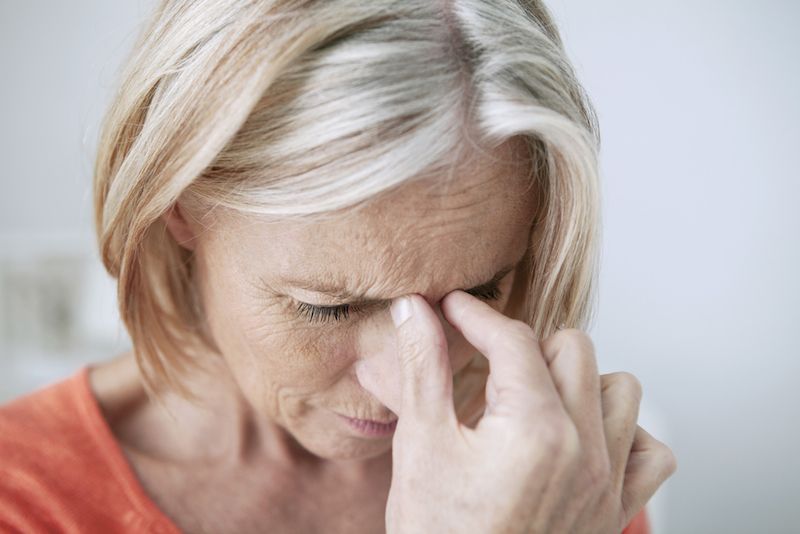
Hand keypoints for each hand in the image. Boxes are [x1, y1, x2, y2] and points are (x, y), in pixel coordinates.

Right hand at [362, 290, 675, 533]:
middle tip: (489, 365)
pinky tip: (583, 438)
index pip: (513, 339)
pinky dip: (625, 433)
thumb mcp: (422, 444)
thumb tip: (415, 310)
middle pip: (574, 348)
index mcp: (534, 427)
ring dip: (580, 381)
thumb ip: (423, 367)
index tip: (453, 308)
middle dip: (527, 345)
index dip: (476, 314)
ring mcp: (607, 480)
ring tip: (536, 398)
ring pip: (621, 389)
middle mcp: (584, 448)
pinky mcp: (616, 509)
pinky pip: (651, 452)